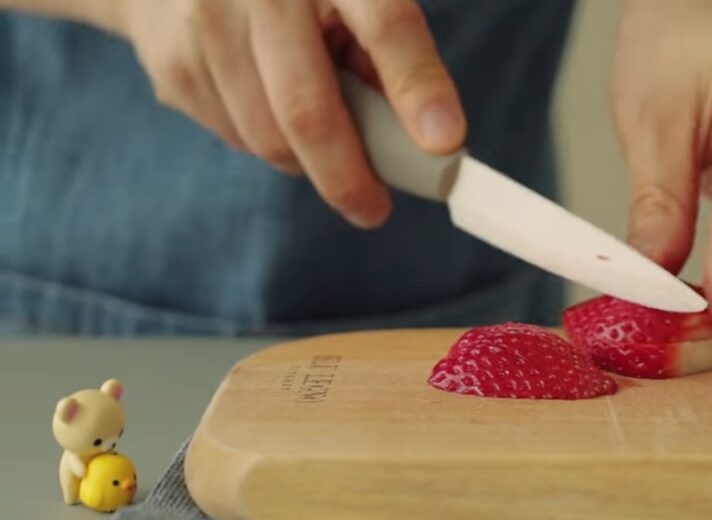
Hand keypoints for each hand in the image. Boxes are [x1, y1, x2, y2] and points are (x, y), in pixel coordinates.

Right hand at [110, 0, 465, 227]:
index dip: (416, 87)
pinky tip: (263, 103)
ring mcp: (206, 26)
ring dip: (305, 160)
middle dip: (348, 178)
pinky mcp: (173, 67)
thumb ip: (384, 52)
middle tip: (372, 209)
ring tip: (316, 136)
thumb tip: (424, 138)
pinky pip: (234, 137)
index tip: (445, 143)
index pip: (386, 26)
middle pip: (309, 111)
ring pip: (269, 140)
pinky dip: (263, 141)